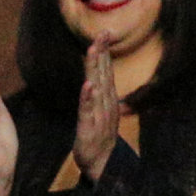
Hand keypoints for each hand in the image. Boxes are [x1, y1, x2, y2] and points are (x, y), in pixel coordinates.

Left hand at [73, 37, 124, 178]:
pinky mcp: (89, 126)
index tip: (104, 32)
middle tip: (102, 33)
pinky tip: (88, 85)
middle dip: (102, 52)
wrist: (103, 163)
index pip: (106, 69)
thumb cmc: (100, 135)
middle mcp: (106, 102)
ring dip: (96, 68)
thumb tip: (99, 77)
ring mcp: (99, 114)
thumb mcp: (102, 110)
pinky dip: (88, 97)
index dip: (105, 51)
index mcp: (108, 97)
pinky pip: (88, 110)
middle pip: (104, 73)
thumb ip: (102, 93)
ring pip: (97, 87)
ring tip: (94, 50)